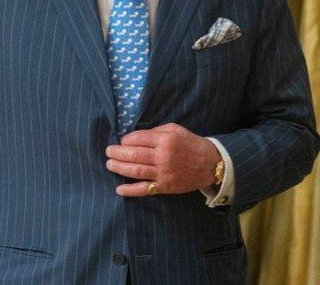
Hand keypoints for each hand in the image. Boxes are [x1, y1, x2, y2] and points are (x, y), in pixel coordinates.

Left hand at [105, 123, 220, 196]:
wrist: (211, 164)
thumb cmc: (191, 144)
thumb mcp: (175, 130)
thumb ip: (155, 131)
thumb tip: (135, 136)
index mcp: (165, 140)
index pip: (138, 139)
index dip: (125, 140)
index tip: (121, 141)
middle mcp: (163, 156)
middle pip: (133, 155)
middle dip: (117, 153)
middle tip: (108, 151)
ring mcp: (163, 173)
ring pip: (135, 171)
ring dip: (119, 167)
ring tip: (109, 164)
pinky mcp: (165, 187)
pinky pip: (145, 189)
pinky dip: (131, 190)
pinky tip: (119, 189)